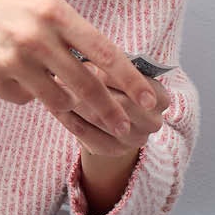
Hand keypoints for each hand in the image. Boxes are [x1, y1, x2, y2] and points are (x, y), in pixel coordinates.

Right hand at [0, 0, 158, 137]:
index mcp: (52, 10)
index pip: (102, 51)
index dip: (130, 80)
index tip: (149, 99)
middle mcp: (33, 38)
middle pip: (84, 85)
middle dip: (109, 112)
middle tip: (126, 129)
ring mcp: (9, 62)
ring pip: (55, 99)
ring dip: (72, 107)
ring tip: (88, 114)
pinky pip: (23, 98)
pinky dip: (31, 94)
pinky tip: (26, 78)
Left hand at [52, 61, 169, 156]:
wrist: (117, 116)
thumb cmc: (117, 85)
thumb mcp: (119, 72)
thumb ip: (110, 66)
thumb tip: (83, 63)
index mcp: (160, 97)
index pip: (135, 84)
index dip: (107, 73)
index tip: (82, 62)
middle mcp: (153, 122)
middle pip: (119, 103)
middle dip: (89, 86)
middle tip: (62, 73)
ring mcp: (136, 140)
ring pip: (100, 119)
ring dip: (74, 101)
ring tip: (55, 86)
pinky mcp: (114, 152)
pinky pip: (87, 135)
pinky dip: (68, 119)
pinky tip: (54, 106)